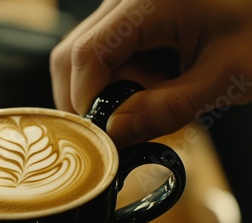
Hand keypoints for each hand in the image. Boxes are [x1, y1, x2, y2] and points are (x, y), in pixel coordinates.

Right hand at [50, 0, 251, 146]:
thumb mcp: (226, 75)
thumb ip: (169, 107)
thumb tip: (116, 132)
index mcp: (149, 1)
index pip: (88, 53)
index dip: (87, 99)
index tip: (104, 134)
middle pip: (73, 54)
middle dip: (87, 99)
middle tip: (117, 128)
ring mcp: (125, 7)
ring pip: (82, 57)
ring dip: (103, 91)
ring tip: (146, 102)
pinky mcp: (129, 19)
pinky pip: (102, 54)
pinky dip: (116, 81)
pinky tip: (148, 87)